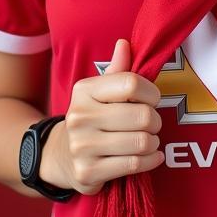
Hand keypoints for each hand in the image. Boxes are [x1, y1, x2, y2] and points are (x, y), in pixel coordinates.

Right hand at [40, 38, 163, 194]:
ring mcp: (82, 147)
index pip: (132, 84)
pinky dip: (150, 160)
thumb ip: (117, 69)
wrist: (60, 154)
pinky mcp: (88, 173)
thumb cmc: (92, 116)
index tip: (153, 99)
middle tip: (151, 124)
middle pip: (142, 115)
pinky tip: (150, 156)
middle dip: (155, 121)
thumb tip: (124, 44)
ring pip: (141, 142)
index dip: (152, 92)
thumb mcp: (100, 91)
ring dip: (153, 142)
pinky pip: (134, 164)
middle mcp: (80, 116)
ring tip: (149, 140)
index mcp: (84, 90)